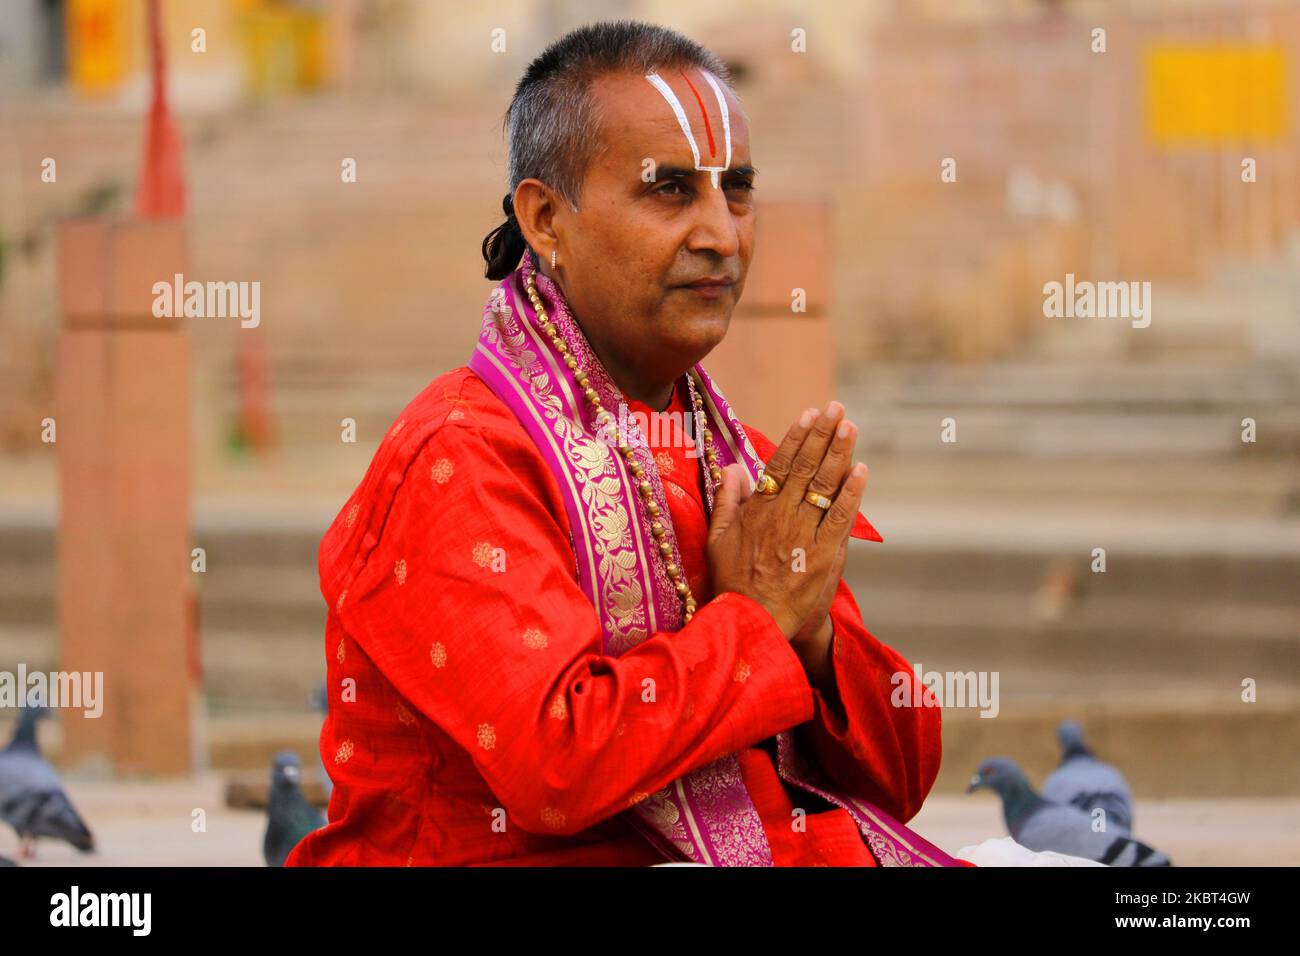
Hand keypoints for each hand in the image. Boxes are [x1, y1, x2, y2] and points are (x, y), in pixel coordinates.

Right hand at [706, 402, 866, 638]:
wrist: (754, 620)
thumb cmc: (733, 582)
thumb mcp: (718, 539)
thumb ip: (726, 500)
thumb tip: (732, 467)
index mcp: (758, 510)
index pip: (780, 464)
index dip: (796, 437)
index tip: (809, 414)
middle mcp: (783, 516)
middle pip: (806, 467)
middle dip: (822, 435)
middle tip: (836, 408)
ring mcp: (806, 533)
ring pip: (825, 486)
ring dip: (839, 453)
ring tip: (850, 427)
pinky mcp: (825, 554)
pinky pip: (841, 517)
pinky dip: (852, 493)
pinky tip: (861, 470)